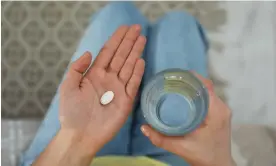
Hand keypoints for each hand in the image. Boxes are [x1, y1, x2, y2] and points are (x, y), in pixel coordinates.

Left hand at [59, 25, 145, 150]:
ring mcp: (118, 89)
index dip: (116, 39)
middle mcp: (108, 78)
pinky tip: (141, 60)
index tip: (124, 28)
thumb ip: (77, 69)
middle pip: (121, 56)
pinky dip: (137, 72)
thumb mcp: (67, 87)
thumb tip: (89, 52)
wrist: (80, 135)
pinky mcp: (126, 101)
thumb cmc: (72, 113)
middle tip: (137, 27)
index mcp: (95, 74)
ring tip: (141, 38)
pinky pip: (133, 83)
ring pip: (129, 66)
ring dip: (135, 52)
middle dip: (128, 41)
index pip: (108, 52)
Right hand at [141, 73, 234, 165]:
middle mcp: (222, 108)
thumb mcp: (181, 147)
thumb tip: (143, 127)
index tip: (176, 74)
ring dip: (193, 87)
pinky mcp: (220, 114)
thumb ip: (161, 138)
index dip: (193, 77)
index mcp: (216, 112)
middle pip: (206, 86)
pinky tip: (184, 97)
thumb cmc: (203, 156)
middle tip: (171, 81)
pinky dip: (197, 94)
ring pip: (207, 92)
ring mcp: (222, 111)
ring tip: (176, 86)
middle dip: (189, 81)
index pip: (206, 86)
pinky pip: (208, 98)